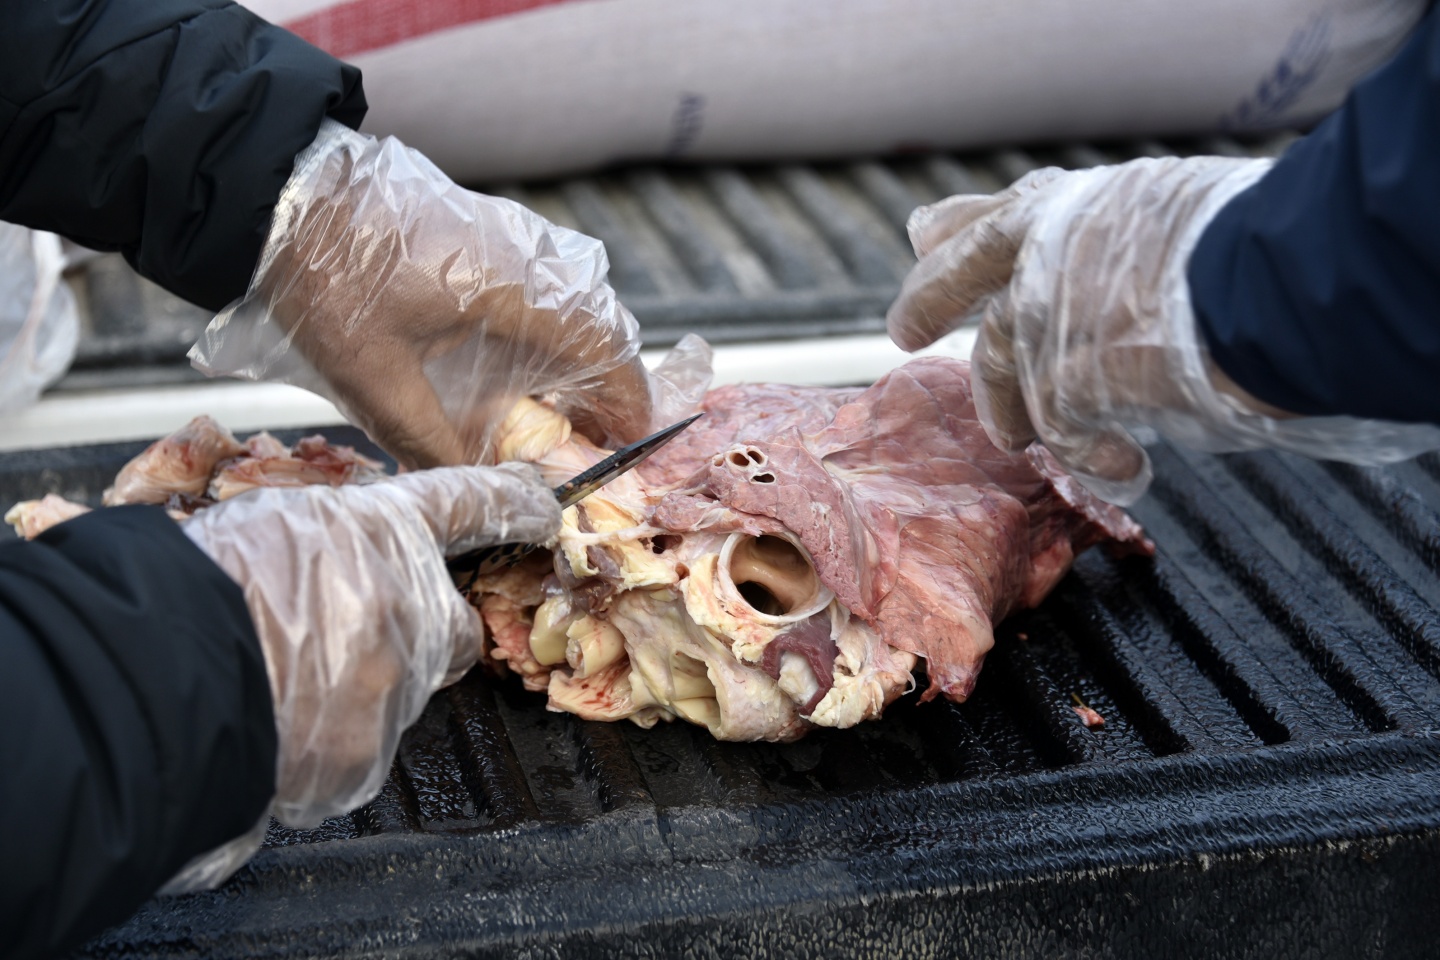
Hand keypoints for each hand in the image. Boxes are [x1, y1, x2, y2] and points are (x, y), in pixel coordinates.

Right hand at [180, 462, 560, 826]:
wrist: (154, 678)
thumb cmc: (190, 586)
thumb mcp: (261, 523)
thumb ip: (320, 543)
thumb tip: (323, 560)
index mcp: (380, 532)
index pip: (469, 505)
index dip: (511, 504)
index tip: (541, 510)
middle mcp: (410, 604)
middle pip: (452, 625)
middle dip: (419, 633)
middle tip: (347, 636)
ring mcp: (397, 685)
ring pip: (398, 690)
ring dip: (356, 689)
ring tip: (276, 683)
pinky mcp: (367, 755)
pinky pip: (355, 749)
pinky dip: (321, 745)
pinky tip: (270, 726)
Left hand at [192, 120, 653, 469]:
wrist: (285, 195)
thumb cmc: (331, 282)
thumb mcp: (376, 381)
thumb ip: (432, 442)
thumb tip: (478, 491)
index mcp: (519, 292)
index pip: (608, 348)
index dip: (628, 403)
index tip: (629, 447)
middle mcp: (533, 258)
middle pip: (605, 327)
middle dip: (610, 388)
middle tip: (594, 441)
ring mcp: (515, 238)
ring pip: (579, 305)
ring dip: (582, 360)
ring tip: (561, 414)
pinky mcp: (491, 232)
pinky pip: (548, 287)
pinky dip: (553, 332)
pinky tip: (522, 368)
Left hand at [887, 157, 1277, 503]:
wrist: (1281, 281)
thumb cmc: (1261, 243)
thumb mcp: (1181, 212)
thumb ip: (1129, 239)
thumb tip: (1128, 261)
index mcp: (1072, 207)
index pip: (996, 217)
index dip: (958, 232)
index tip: (928, 239)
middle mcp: (1040, 255)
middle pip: (957, 281)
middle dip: (928, 302)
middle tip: (902, 331)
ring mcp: (1041, 319)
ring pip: (1002, 372)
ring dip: (1013, 412)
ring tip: (1023, 441)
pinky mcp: (1060, 383)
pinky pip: (1061, 432)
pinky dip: (1093, 457)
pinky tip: (1125, 469)